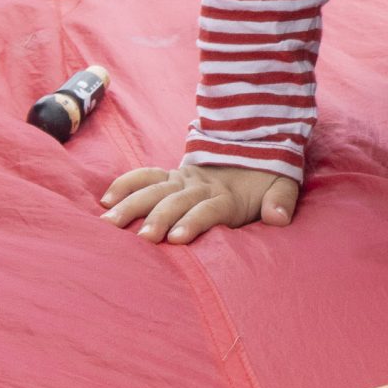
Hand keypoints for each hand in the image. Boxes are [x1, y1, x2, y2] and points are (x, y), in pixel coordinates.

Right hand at [100, 161, 298, 243]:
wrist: (252, 149)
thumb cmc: (265, 180)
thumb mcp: (282, 186)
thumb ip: (281, 201)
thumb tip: (280, 217)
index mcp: (227, 195)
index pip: (209, 208)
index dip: (194, 221)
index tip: (177, 238)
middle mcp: (201, 186)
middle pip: (177, 201)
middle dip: (159, 218)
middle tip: (143, 239)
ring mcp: (182, 180)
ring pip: (154, 190)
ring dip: (132, 204)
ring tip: (111, 223)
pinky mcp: (169, 178)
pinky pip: (144, 176)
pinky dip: (125, 184)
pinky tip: (105, 200)